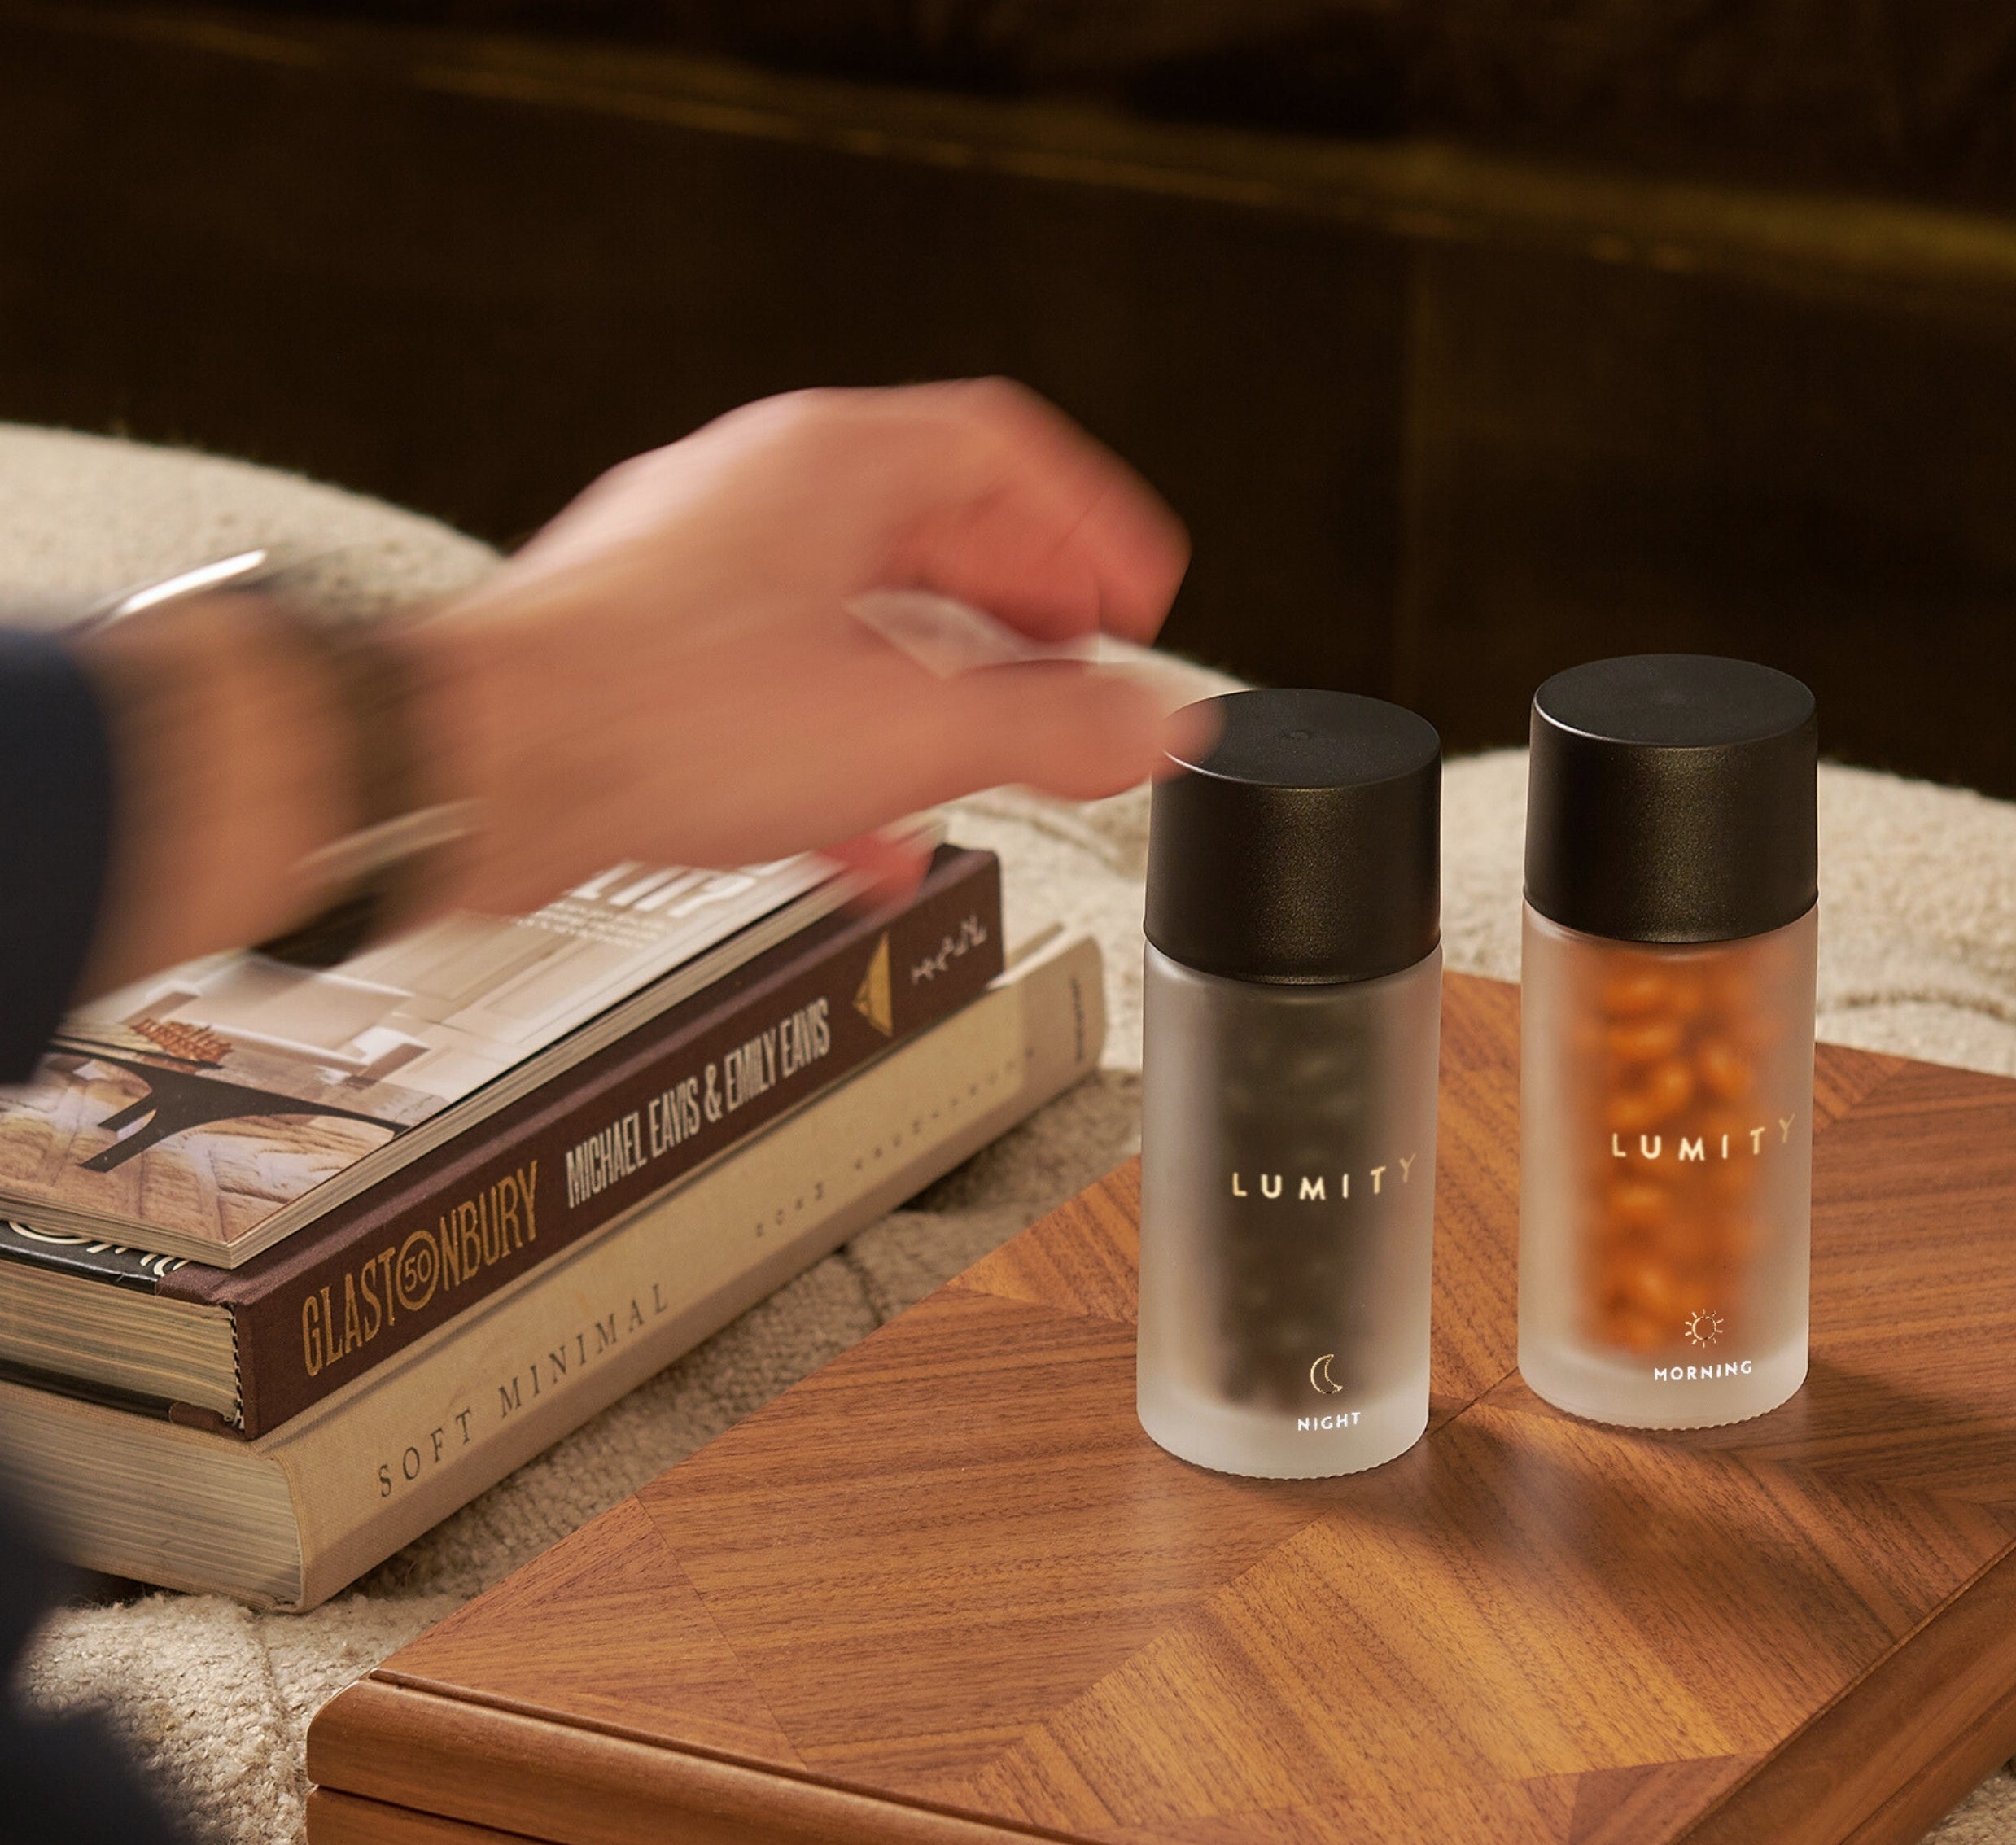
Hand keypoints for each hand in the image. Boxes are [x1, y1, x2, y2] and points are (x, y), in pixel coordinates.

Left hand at [404, 378, 1198, 913]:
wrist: (476, 776)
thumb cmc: (646, 715)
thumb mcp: (898, 729)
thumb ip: (1044, 729)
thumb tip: (1149, 727)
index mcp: (828, 466)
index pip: (1004, 451)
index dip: (1090, 529)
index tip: (1135, 603)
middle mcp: (760, 500)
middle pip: (935, 531)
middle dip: (1023, 617)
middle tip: (1076, 678)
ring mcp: (700, 578)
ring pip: (859, 616)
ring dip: (939, 691)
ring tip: (990, 757)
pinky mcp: (655, 663)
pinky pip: (787, 689)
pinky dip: (849, 748)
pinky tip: (871, 830)